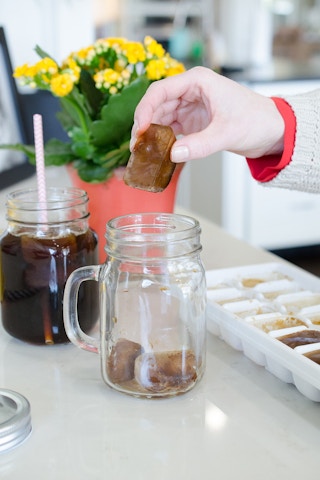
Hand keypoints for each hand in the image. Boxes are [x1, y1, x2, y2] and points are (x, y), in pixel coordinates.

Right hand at [131, 66, 284, 161]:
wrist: (272, 131)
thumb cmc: (257, 120)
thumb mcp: (227, 133)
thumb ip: (200, 145)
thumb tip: (174, 155)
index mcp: (198, 82)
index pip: (161, 91)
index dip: (145, 109)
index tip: (140, 129)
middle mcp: (191, 91)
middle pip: (157, 105)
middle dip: (145, 124)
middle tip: (137, 146)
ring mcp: (191, 107)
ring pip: (161, 118)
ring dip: (152, 133)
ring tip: (143, 151)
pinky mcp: (193, 121)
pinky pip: (171, 129)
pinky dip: (163, 140)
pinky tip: (157, 152)